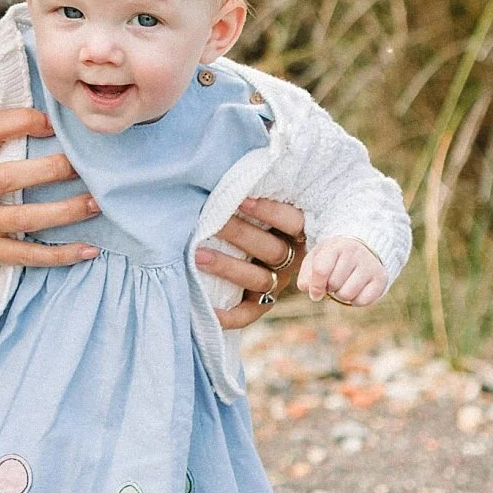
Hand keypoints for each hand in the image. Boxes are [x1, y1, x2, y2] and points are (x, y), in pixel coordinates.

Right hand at [0, 107, 100, 289]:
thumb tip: (45, 129)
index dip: (19, 121)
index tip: (51, 122)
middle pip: (9, 177)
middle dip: (51, 170)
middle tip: (85, 165)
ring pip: (23, 217)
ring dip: (65, 211)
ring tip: (96, 204)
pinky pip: (25, 254)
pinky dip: (59, 254)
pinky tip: (87, 249)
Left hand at [196, 198, 306, 331]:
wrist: (250, 257)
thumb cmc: (247, 219)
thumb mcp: (256, 208)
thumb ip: (248, 199)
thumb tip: (220, 177)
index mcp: (295, 233)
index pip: (292, 222)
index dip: (270, 212)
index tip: (241, 199)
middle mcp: (292, 260)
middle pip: (273, 250)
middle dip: (240, 235)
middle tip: (211, 222)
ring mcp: (277, 284)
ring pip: (259, 279)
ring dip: (227, 267)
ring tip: (196, 255)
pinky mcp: (261, 305)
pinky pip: (248, 313)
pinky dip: (227, 314)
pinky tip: (204, 307)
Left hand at [297, 235, 387, 307]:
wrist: (366, 247)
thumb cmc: (335, 256)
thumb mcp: (317, 257)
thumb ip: (306, 273)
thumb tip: (306, 289)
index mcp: (336, 245)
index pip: (321, 269)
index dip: (315, 286)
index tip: (315, 293)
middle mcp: (356, 253)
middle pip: (334, 284)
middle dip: (330, 288)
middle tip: (335, 280)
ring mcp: (370, 265)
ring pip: (347, 294)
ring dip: (342, 295)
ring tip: (345, 284)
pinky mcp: (381, 279)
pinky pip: (362, 301)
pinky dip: (355, 300)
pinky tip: (356, 289)